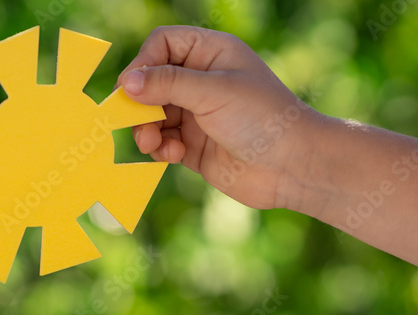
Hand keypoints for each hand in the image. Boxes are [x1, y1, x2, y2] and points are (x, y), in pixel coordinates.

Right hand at [116, 26, 325, 210]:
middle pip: (150, 82)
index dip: (143, 62)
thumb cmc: (262, 118)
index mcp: (211, 54)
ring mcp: (196, 114)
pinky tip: (172, 155)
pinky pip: (161, 142)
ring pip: (152, 115)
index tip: (131, 88)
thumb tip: (126, 82)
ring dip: (146, 130)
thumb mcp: (213, 92)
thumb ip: (167, 84)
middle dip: (139, 103)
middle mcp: (201, 80)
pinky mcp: (193, 145)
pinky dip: (159, 148)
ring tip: (152, 144)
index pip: (163, 44)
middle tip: (136, 122)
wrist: (292, 166)